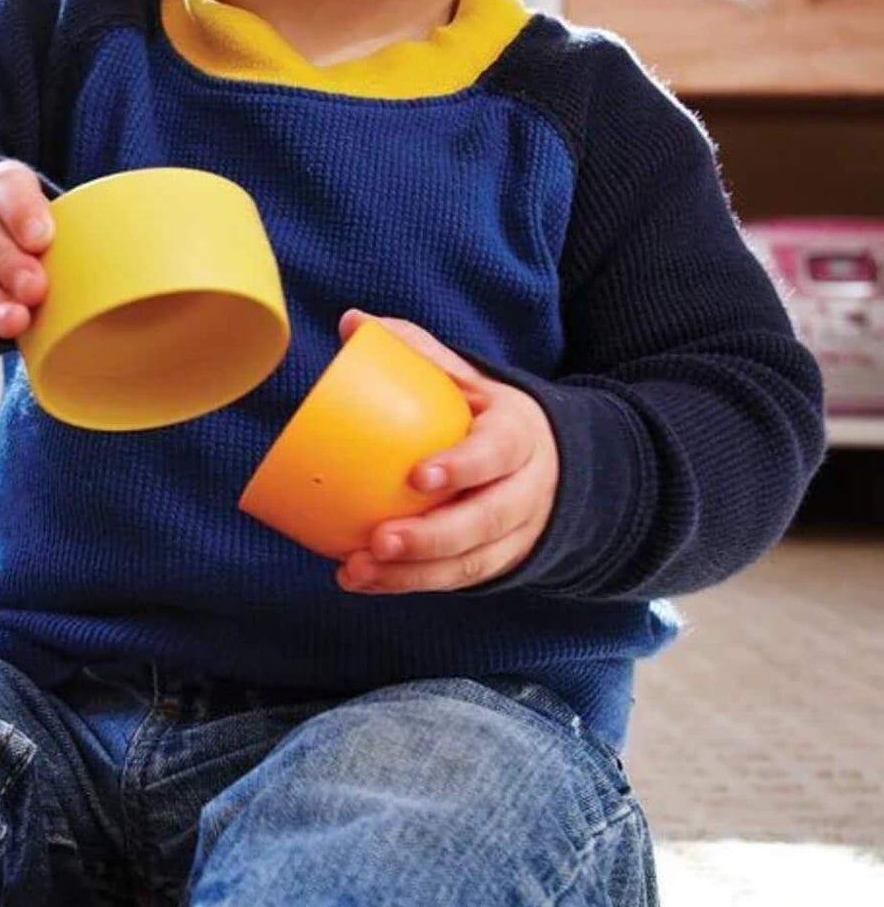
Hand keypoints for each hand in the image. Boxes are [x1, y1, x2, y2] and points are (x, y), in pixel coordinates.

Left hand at [335, 309, 558, 593]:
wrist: (553, 466)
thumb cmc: (487, 417)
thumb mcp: (469, 379)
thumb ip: (416, 351)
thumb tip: (353, 322)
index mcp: (519, 435)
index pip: (498, 452)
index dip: (463, 466)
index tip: (418, 476)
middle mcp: (526, 490)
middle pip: (485, 520)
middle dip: (432, 537)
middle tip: (379, 540)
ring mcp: (516, 534)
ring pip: (470, 562)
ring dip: (412, 574)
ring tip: (357, 570)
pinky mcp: (497, 562)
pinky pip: (454, 581)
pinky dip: (407, 584)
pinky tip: (360, 580)